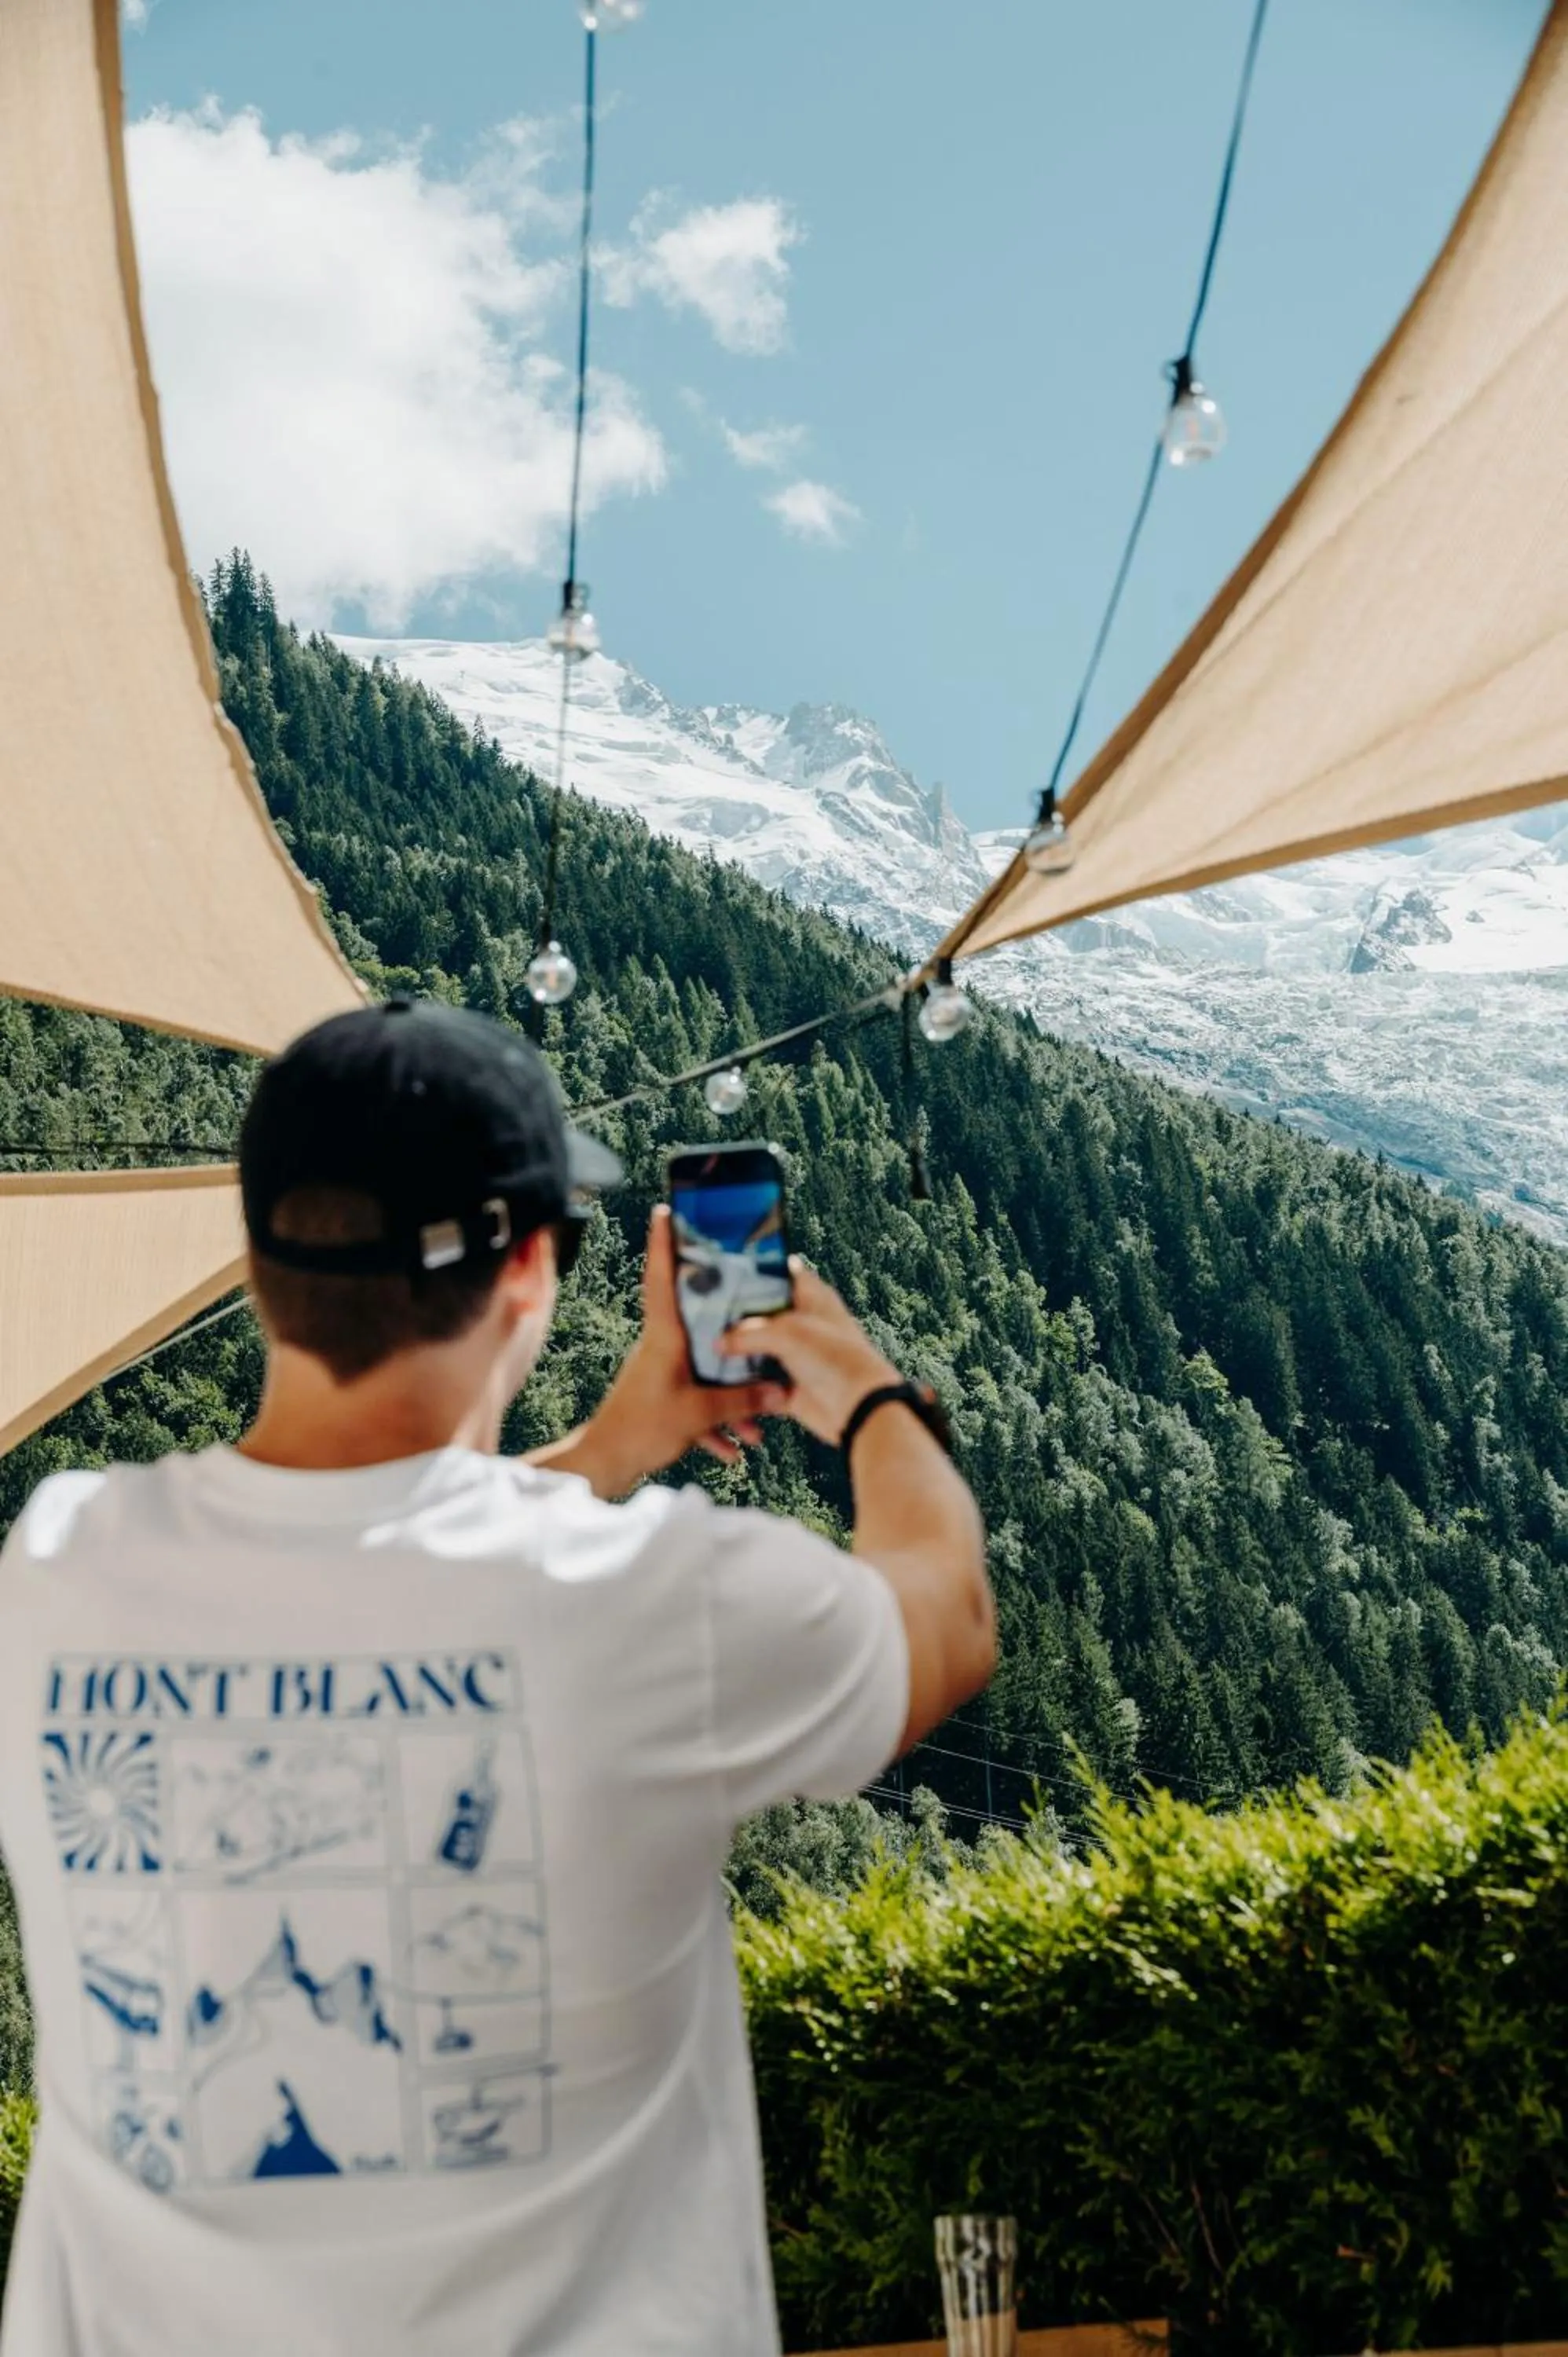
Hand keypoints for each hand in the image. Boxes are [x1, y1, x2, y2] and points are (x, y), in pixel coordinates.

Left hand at [547, 1208, 787, 1496]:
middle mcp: (662, 1347)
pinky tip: (733, 1451)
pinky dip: (715, 1425)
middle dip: (724, 1312)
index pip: (661, 1278)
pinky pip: (697, 1403)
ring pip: (705, 1371)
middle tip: (745, 1286)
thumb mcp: (699, 1413)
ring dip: (730, 1398)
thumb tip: (780, 1392)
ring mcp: (662, 1372)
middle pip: (696, 1319)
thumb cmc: (642, 1428)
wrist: (606, 1464)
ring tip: (755, 1427)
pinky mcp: (663, 1399)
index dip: (664, 1243)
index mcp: (664, 1336)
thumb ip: (741, 1401)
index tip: (666, 1210)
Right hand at [722, 1259, 901, 1446]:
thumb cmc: (834, 1358)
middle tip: (704, 1313)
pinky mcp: (790, 1387)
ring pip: (758, 1350)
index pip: (784, 1272)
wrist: (857, 1408)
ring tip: (703, 1345)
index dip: (759, 1270)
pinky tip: (718, 1378)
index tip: (727, 1270)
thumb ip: (748, 1333)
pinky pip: (759, 1383)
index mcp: (813, 1297)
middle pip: (764, 1314)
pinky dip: (743, 1384)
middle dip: (737, 1317)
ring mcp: (797, 1356)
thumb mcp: (787, 1333)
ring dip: (736, 1352)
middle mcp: (804, 1324)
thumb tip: (718, 1343)